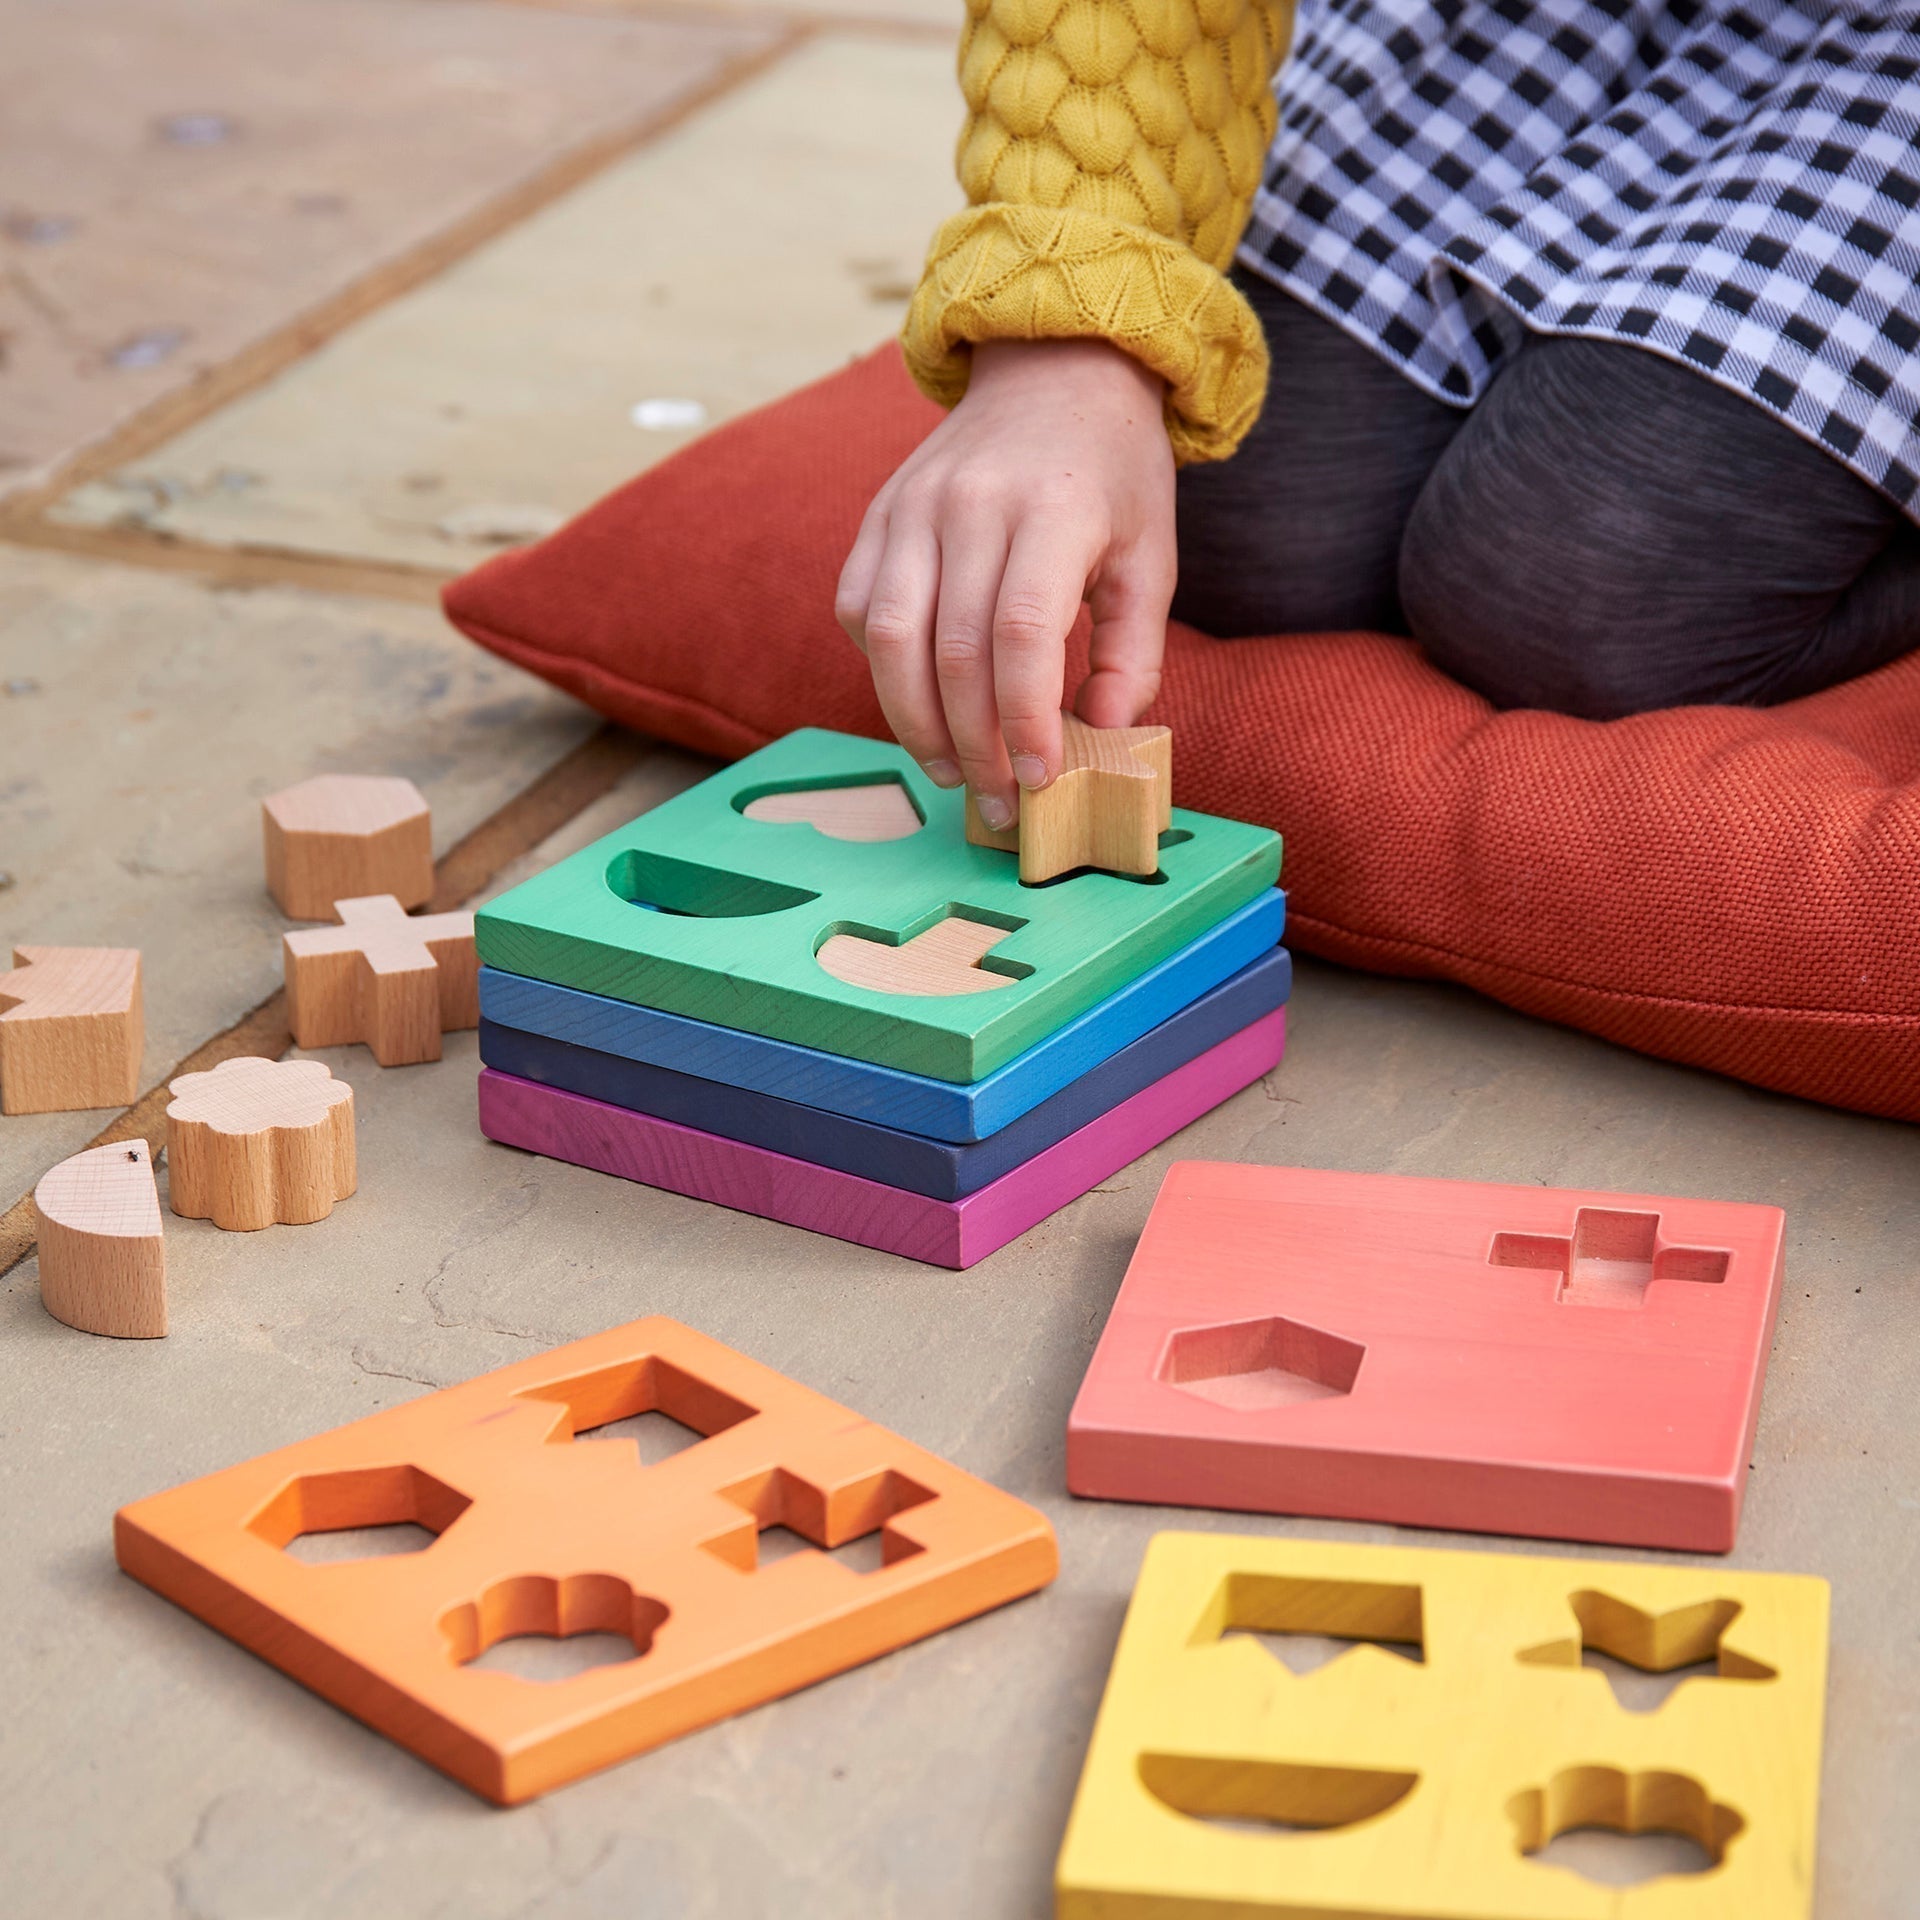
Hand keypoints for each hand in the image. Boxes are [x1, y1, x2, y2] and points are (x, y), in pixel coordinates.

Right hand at [835, 338, 1175, 831]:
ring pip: (893, 639)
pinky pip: (862, 610)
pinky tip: (919, 703)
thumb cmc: (1113, 476)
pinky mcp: (878, 515)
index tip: (1040, 779)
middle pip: (953, 651)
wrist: (1054, 370)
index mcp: (1054, 508)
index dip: (1024, 721)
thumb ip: (1136, 653)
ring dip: (915, 724)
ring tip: (950, 772)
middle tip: (1000, 802)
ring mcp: (914, 505)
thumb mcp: (1153, 557)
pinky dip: (883, 670)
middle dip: (974, 745)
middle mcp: (972, 502)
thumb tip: (1103, 736)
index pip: (1022, 634)